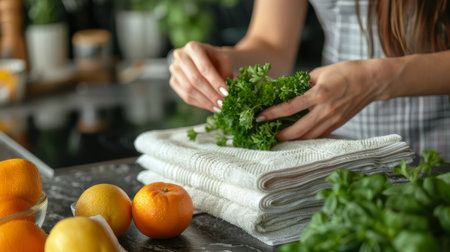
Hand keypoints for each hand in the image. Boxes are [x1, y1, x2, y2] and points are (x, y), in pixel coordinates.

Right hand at [169, 41, 232, 111]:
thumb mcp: (226, 62)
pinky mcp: (174, 82)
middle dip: (211, 94)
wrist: (211, 61)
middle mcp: (180, 56)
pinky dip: (200, 104)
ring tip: (219, 107)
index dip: (215, 82)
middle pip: (195, 80)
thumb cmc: (219, 60)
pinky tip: (211, 106)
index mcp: (193, 47)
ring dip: (206, 101)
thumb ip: (226, 74)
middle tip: (223, 103)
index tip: (227, 93)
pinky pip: (186, 96)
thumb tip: (225, 93)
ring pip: (189, 90)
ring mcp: (174, 69)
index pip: (204, 68)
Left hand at [257, 59, 386, 139]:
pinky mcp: (338, 125)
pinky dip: (306, 137)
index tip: (260, 118)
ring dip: (292, 139)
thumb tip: (285, 90)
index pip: (290, 107)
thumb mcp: (320, 72)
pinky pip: (319, 135)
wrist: (373, 80)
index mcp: (319, 93)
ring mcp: (333, 120)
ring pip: (308, 137)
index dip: (273, 114)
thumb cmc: (346, 72)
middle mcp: (326, 110)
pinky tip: (296, 136)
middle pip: (298, 130)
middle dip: (281, 135)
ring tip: (279, 137)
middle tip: (267, 135)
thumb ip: (302, 83)